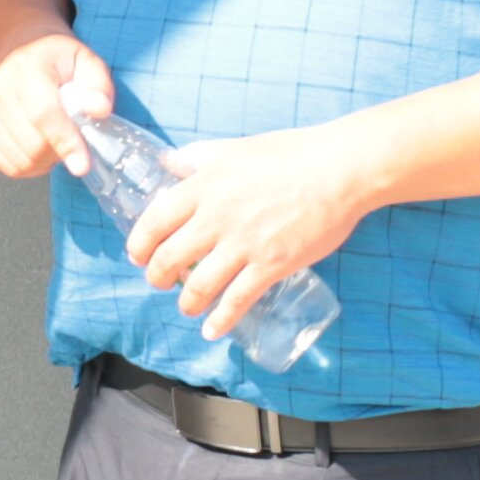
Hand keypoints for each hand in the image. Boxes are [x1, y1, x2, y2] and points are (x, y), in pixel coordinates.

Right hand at [0, 31, 109, 178]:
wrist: (23, 53)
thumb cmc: (56, 62)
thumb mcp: (87, 62)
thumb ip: (98, 85)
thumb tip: (98, 109)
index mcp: (28, 68)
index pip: (44, 114)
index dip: (64, 142)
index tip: (81, 164)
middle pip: (32, 143)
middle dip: (58, 153)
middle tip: (71, 141)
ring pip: (19, 159)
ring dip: (44, 162)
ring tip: (53, 142)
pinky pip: (5, 164)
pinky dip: (27, 166)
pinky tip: (37, 150)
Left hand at [125, 120, 377, 340]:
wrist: (341, 169)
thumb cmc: (291, 154)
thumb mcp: (234, 148)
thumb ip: (197, 158)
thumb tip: (167, 162)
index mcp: (204, 186)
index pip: (155, 221)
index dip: (139, 244)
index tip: (138, 255)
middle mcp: (217, 217)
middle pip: (169, 258)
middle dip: (157, 277)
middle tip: (159, 282)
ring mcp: (244, 244)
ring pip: (198, 286)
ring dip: (186, 302)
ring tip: (187, 306)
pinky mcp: (272, 264)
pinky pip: (237, 300)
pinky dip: (220, 320)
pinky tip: (211, 330)